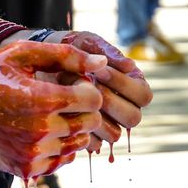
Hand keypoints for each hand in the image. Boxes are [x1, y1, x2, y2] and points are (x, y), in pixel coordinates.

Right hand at [0, 42, 106, 177]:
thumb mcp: (20, 54)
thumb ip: (65, 55)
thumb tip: (102, 64)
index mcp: (40, 100)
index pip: (93, 99)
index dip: (86, 86)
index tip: (71, 81)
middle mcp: (39, 132)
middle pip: (90, 122)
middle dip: (83, 107)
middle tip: (63, 96)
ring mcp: (31, 155)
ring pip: (78, 143)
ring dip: (72, 126)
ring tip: (50, 111)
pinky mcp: (25, 170)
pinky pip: (62, 160)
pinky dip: (59, 145)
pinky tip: (42, 129)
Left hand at [58, 32, 151, 148]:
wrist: (43, 61)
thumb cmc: (72, 48)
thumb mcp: (88, 43)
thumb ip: (108, 53)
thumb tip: (130, 65)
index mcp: (133, 86)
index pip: (144, 96)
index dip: (124, 85)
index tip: (99, 70)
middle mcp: (125, 108)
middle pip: (133, 118)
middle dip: (109, 101)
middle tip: (87, 86)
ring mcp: (109, 125)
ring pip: (114, 134)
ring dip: (94, 115)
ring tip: (73, 96)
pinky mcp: (90, 137)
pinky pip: (93, 144)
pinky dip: (80, 128)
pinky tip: (65, 110)